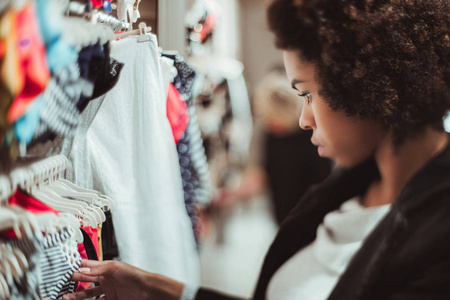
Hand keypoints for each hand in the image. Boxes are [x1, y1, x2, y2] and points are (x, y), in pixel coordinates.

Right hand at [62, 259, 183, 299]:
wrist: (147, 290)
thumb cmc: (135, 275)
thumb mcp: (115, 268)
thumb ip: (98, 269)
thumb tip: (82, 269)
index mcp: (106, 267)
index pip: (88, 266)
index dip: (76, 266)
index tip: (64, 267)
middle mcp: (106, 278)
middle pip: (85, 280)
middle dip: (73, 281)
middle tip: (61, 283)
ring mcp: (108, 290)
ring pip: (87, 293)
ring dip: (76, 296)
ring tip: (65, 297)